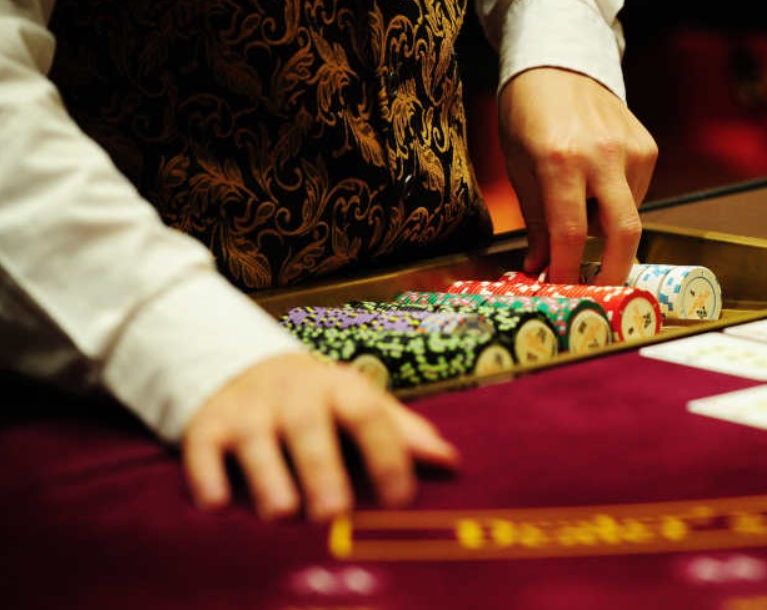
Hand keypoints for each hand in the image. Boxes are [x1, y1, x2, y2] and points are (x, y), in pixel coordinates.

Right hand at [182, 352, 457, 521]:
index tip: (401, 500)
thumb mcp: (361, 404)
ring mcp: (248, 410)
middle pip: (310, 428)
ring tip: (282, 512)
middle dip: (322, 469)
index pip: (370, 416)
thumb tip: (451, 462)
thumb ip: (403, 434)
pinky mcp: (206, 428)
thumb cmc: (318, 402)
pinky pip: (203, 451)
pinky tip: (218, 503)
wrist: (240, 365)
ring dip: (268, 476)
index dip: (388, 456)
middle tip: (334, 512)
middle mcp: (294, 395)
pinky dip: (208, 477)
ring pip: (257, 441)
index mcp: (341, 389)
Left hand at [499, 67, 658, 284]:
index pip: (571, 232)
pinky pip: (635, 193)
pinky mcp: (648, 145)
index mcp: (560, 159)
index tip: (562, 291)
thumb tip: (540, 267)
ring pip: (628, 213)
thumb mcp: (519, 166)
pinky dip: (615, 200)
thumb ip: (536, 220)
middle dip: (614, 271)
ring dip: (605, 224)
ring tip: (579, 199)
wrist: (558, 61)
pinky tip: (596, 178)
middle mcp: (602, 154)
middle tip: (600, 291)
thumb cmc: (528, 114)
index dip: (568, 270)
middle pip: (624, 232)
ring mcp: (632, 148)